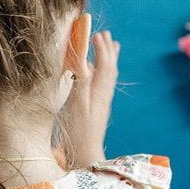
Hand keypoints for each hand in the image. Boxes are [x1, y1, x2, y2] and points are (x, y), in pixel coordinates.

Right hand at [61, 27, 119, 167]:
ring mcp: (101, 101)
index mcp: (99, 92)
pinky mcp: (97, 108)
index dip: (101, 49)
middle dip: (108, 50)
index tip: (97, 33)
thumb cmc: (79, 132)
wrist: (85, 155)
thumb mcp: (77, 105)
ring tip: (112, 46)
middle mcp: (103, 95)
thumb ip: (81, 82)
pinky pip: (103, 83)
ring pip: (108, 75)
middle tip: (106, 35)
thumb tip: (85, 61)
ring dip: (108, 59)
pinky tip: (98, 72)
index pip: (104, 65)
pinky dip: (103, 71)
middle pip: (109, 68)